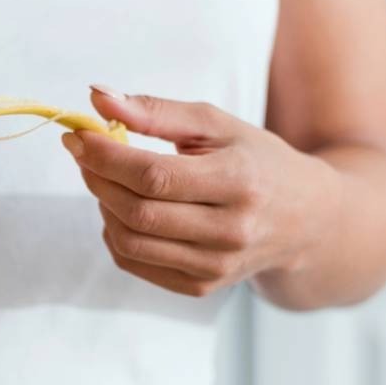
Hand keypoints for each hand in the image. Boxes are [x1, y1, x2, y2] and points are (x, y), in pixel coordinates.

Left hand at [63, 86, 334, 296]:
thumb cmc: (254, 160)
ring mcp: (215, 266)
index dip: (105, 157)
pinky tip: (122, 210)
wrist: (307, 219)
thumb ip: (156, 110)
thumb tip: (96, 97)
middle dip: (97, 179)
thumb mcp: (216, 124)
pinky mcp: (200, 287)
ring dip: (102, 206)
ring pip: (128, 242)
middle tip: (84, 154)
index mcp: (239, 182)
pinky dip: (115, 233)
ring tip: (105, 179)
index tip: (78, 136)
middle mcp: (230, 231)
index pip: (153, 176)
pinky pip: (133, 263)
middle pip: (137, 212)